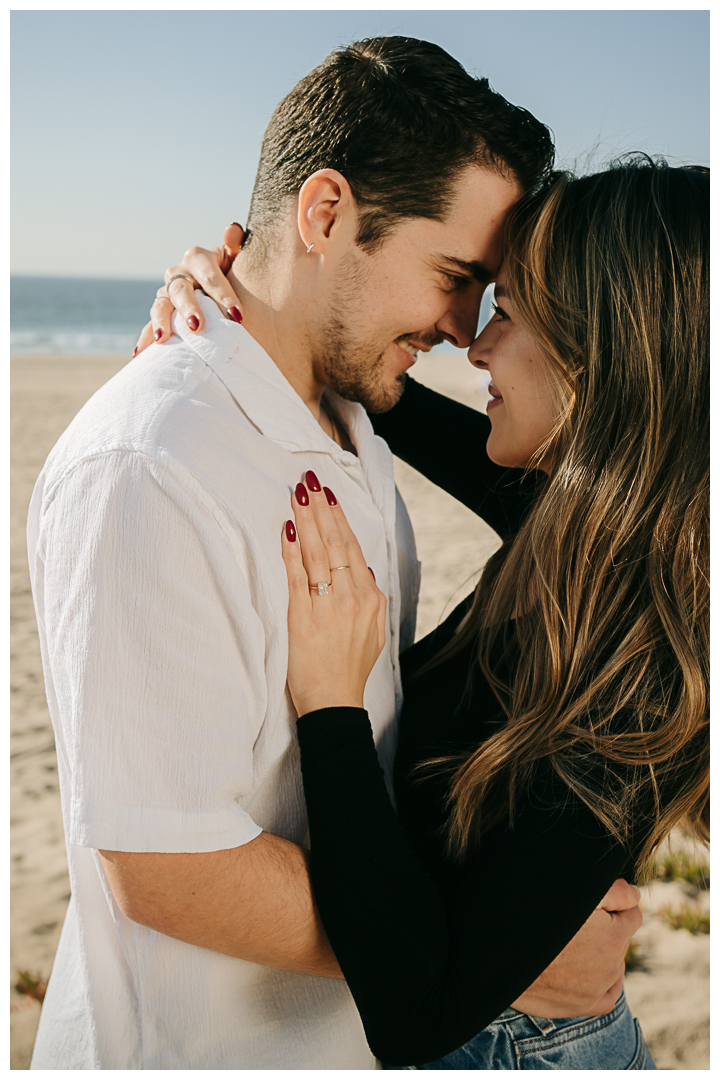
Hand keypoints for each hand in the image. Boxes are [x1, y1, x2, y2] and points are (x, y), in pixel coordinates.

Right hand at [133, 224, 244, 355]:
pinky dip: (146, 337)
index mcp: (198, 258)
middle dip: (189, 309)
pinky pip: (152, 323)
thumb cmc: (233, 269)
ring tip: (162, 339)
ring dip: (160, 322)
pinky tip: (140, 353)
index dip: (224, 295)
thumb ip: (235, 245)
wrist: (218, 282)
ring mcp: (167, 292)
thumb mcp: (236, 256)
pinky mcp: (163, 310)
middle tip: (198, 327)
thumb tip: (232, 228)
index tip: (238, 316)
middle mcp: (178, 273)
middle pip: (181, 291)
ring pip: (161, 305)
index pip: (211, 276)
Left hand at [281, 473, 386, 716]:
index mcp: (370, 599)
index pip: (353, 548)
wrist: (334, 704)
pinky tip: (288, 529)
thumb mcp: (374, 634)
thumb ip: (371, 601)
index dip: (339, 519)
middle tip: (310, 481)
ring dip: (307, 520)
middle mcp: (352, 598)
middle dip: (321, 509)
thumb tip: (363, 572)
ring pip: (318, 553)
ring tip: (299, 495)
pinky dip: (292, 551)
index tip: (328, 497)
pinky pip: (296, 576)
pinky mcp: (304, 617)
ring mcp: (328, 606)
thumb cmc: (349, 670)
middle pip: (336, 543)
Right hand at [511, 878, 642, 1017]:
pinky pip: (608, 994)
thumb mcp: (575, 892)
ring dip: (601, 952)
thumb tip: (636, 896)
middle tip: (575, 920)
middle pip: (620, 938)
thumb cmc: (533, 916)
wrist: (497, 954)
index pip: (632, 913)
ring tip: (571, 942)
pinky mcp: (583, 1007)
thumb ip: (615, 892)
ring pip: (613, 963)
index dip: (614, 903)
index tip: (593, 901)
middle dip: (606, 927)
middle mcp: (610, 966)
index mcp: (613, 936)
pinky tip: (584, 968)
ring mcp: (597, 989)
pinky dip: (602, 981)